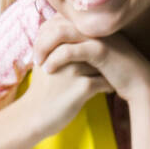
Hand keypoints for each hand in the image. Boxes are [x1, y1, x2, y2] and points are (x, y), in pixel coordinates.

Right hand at [20, 17, 111, 138]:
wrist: (34, 115)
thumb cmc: (42, 89)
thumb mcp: (44, 61)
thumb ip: (56, 46)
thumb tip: (73, 35)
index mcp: (56, 44)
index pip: (83, 33)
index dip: (95, 43)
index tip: (101, 53)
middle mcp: (66, 54)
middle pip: (96, 45)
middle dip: (108, 53)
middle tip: (115, 62)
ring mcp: (75, 70)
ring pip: (104, 63)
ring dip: (111, 71)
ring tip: (114, 77)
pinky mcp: (83, 87)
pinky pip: (106, 82)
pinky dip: (110, 86)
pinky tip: (110, 89)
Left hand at [32, 16, 149, 103]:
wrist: (141, 84)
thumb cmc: (118, 73)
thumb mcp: (98, 56)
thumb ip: (82, 48)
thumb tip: (61, 49)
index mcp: (90, 26)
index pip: (58, 20)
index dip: (43, 34)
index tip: (36, 50)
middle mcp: (92, 26)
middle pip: (55, 23)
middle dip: (40, 39)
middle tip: (34, 58)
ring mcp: (96, 36)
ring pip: (60, 33)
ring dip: (44, 47)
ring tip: (38, 63)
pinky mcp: (100, 50)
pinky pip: (71, 50)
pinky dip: (56, 59)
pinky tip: (49, 70)